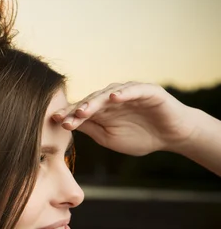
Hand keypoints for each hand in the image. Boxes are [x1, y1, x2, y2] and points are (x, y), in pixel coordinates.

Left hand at [52, 82, 196, 155]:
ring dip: (94, 102)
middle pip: (90, 102)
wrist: (172, 136)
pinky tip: (113, 98)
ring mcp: (128, 93)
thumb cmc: (140, 137)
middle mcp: (111, 99)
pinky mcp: (146, 90)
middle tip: (63, 118)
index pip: (81, 111)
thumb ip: (90, 129)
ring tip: (82, 110)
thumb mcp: (109, 137)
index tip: (54, 123)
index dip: (68, 116)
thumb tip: (66, 125)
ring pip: (107, 96)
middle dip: (76, 110)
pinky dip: (122, 93)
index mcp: (101, 110)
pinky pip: (132, 90)